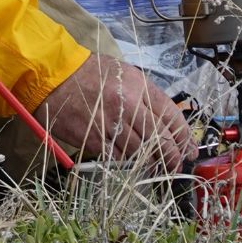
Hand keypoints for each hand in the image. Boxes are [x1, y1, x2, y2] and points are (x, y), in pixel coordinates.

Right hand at [35, 54, 195, 171]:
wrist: (52, 75)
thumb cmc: (89, 73)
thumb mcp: (123, 74)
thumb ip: (144, 96)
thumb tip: (164, 122)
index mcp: (138, 85)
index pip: (171, 115)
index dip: (183, 136)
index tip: (189, 149)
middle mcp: (128, 103)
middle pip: (159, 138)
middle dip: (171, 156)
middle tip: (176, 166)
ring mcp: (110, 122)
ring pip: (140, 151)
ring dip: (150, 164)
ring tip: (156, 169)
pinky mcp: (92, 137)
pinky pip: (117, 158)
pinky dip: (126, 163)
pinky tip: (130, 165)